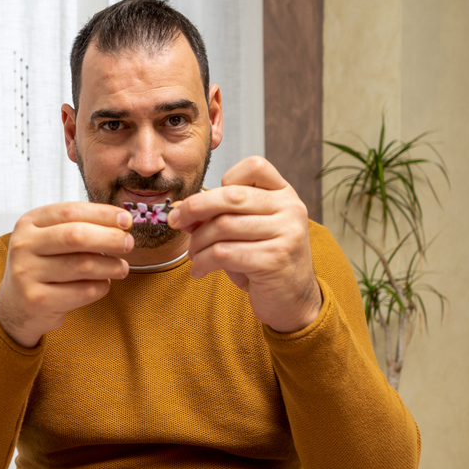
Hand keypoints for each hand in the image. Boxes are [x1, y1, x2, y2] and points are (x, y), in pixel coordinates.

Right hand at [0, 203, 133, 347]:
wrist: (16, 305)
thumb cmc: (43, 265)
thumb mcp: (50, 239)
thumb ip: (79, 226)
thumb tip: (122, 222)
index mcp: (28, 223)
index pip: (71, 211)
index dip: (103, 214)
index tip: (127, 220)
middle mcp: (23, 245)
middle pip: (76, 236)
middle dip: (110, 238)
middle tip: (128, 244)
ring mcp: (27, 274)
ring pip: (83, 265)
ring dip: (110, 266)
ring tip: (121, 268)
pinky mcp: (37, 300)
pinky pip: (83, 291)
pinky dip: (101, 287)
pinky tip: (103, 284)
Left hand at [168, 156, 321, 333]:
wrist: (292, 300)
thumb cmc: (263, 262)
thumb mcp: (244, 232)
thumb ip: (219, 216)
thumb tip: (180, 211)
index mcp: (284, 194)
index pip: (254, 167)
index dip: (224, 181)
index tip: (207, 203)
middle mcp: (290, 208)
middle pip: (231, 196)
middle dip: (194, 208)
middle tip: (175, 221)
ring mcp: (286, 233)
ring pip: (223, 226)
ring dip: (197, 242)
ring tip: (194, 255)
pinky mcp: (275, 259)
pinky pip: (224, 253)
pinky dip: (203, 262)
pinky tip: (199, 270)